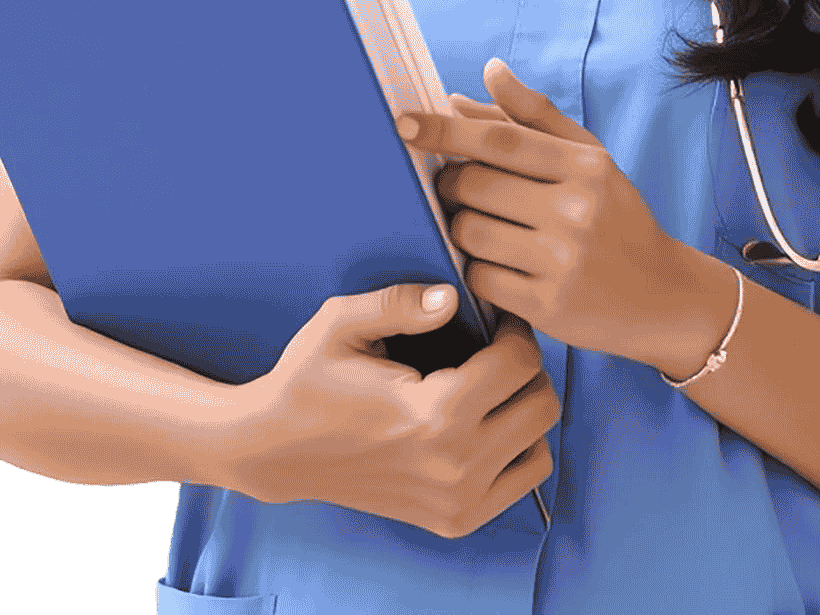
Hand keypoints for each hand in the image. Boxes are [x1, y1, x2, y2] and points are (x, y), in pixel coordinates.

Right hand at [230, 284, 556, 538]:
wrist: (277, 453)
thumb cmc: (308, 382)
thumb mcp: (340, 325)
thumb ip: (401, 303)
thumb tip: (453, 297)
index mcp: (434, 414)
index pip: (520, 363)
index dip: (514, 330)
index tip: (495, 320)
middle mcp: (455, 465)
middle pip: (542, 403)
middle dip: (526, 367)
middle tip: (494, 351)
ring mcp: (457, 501)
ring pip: (541, 443)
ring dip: (524, 409)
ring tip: (489, 388)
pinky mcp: (455, 521)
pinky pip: (525, 479)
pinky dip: (518, 449)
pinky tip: (486, 425)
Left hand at [399, 59, 718, 363]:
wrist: (664, 296)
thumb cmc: (618, 218)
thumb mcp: (592, 159)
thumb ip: (536, 116)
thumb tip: (487, 71)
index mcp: (585, 166)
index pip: (498, 140)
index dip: (444, 130)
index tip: (403, 122)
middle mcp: (576, 210)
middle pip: (473, 185)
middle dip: (452, 183)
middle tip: (458, 187)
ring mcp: (562, 261)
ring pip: (468, 232)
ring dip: (460, 226)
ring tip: (481, 226)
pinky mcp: (548, 308)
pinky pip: (479, 277)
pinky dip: (476, 268)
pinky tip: (496, 263)